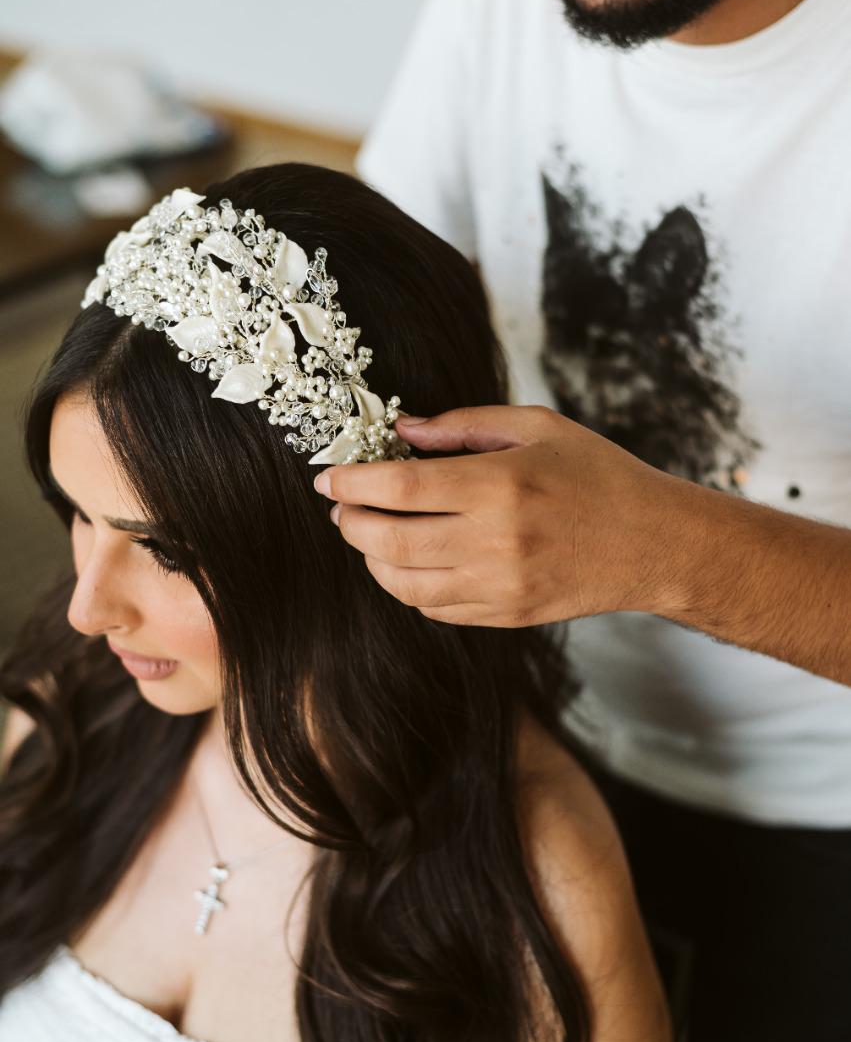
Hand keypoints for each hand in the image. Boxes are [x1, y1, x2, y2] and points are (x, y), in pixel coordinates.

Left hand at [312, 405, 677, 626]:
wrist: (655, 544)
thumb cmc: (598, 475)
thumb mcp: (537, 427)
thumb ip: (462, 425)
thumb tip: (400, 430)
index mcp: (500, 485)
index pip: (399, 486)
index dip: (350, 482)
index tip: (328, 475)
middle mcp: (495, 541)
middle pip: (388, 540)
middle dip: (349, 523)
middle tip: (340, 507)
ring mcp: (500, 586)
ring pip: (403, 584)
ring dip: (372, 558)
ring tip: (370, 534)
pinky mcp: (506, 616)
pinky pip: (434, 609)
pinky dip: (408, 586)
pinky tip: (410, 561)